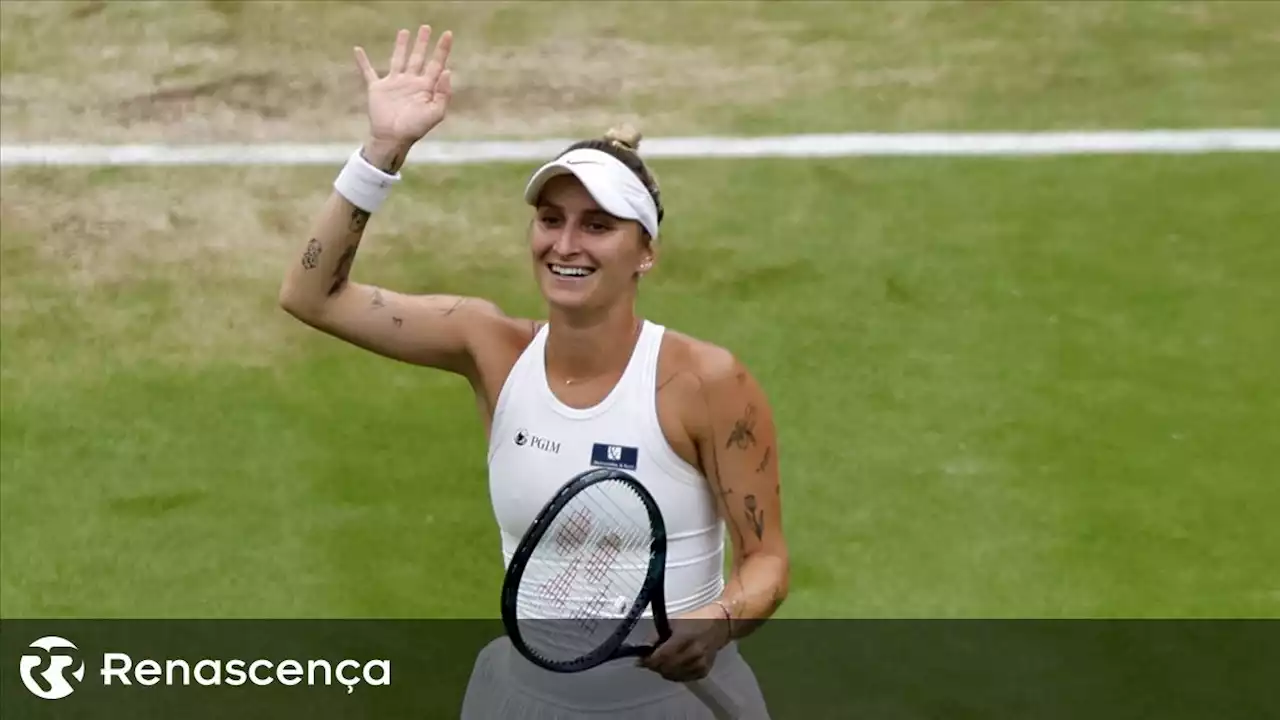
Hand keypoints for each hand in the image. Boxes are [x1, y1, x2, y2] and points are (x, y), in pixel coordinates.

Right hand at [354, 25, 453, 146]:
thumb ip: (443, 93)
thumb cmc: (415, 129)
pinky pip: (368, 71)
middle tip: (426, 27)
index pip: (436, 64)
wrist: (393, 138)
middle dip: (423, 43)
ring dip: (401, 46)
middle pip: (418, 57)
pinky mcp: (377, 88)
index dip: (442, 50)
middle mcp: (411, 82)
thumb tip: (447, 71)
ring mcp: (394, 84)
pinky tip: (357, 50)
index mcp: (425, 87)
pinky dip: (362, 61)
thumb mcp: (435, 113)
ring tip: (404, 32)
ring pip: (398, 59)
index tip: (448, 34)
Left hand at [639, 606, 731, 681]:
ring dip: (664, 671)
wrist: (720, 624)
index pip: (661, 656)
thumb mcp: (673, 621)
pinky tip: (674, 666)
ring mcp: (700, 664)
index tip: (640, 660)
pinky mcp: (704, 672)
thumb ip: (657, 635)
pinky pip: (683, 679)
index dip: (648, 661)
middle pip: (666, 669)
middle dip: (655, 666)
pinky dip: (675, 674)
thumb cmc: (696, 619)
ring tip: (662, 662)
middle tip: (649, 661)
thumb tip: (643, 648)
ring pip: (673, 676)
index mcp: (684, 638)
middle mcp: (693, 653)